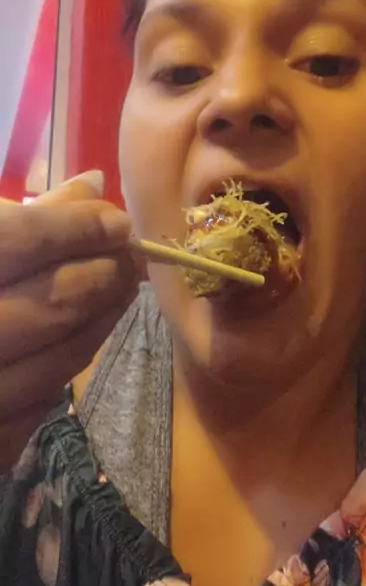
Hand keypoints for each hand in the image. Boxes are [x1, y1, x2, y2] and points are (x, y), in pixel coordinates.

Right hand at [0, 171, 138, 471]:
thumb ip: (19, 215)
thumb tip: (92, 186)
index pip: (23, 239)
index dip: (79, 228)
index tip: (115, 223)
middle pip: (54, 301)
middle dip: (104, 275)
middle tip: (127, 258)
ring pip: (60, 356)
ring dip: (103, 318)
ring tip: (121, 288)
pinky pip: (41, 399)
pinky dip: (70, 360)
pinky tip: (86, 332)